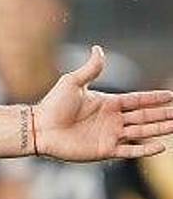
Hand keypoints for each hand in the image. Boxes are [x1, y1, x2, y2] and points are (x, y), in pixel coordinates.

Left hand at [36, 46, 172, 161]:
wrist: (39, 129)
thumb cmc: (52, 105)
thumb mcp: (73, 82)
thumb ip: (90, 68)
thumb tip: (98, 48)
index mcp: (108, 103)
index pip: (138, 100)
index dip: (154, 98)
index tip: (171, 96)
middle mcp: (112, 120)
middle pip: (145, 116)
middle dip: (164, 114)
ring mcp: (110, 135)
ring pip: (142, 132)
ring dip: (160, 129)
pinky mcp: (104, 150)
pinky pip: (129, 150)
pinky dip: (145, 149)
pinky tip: (161, 146)